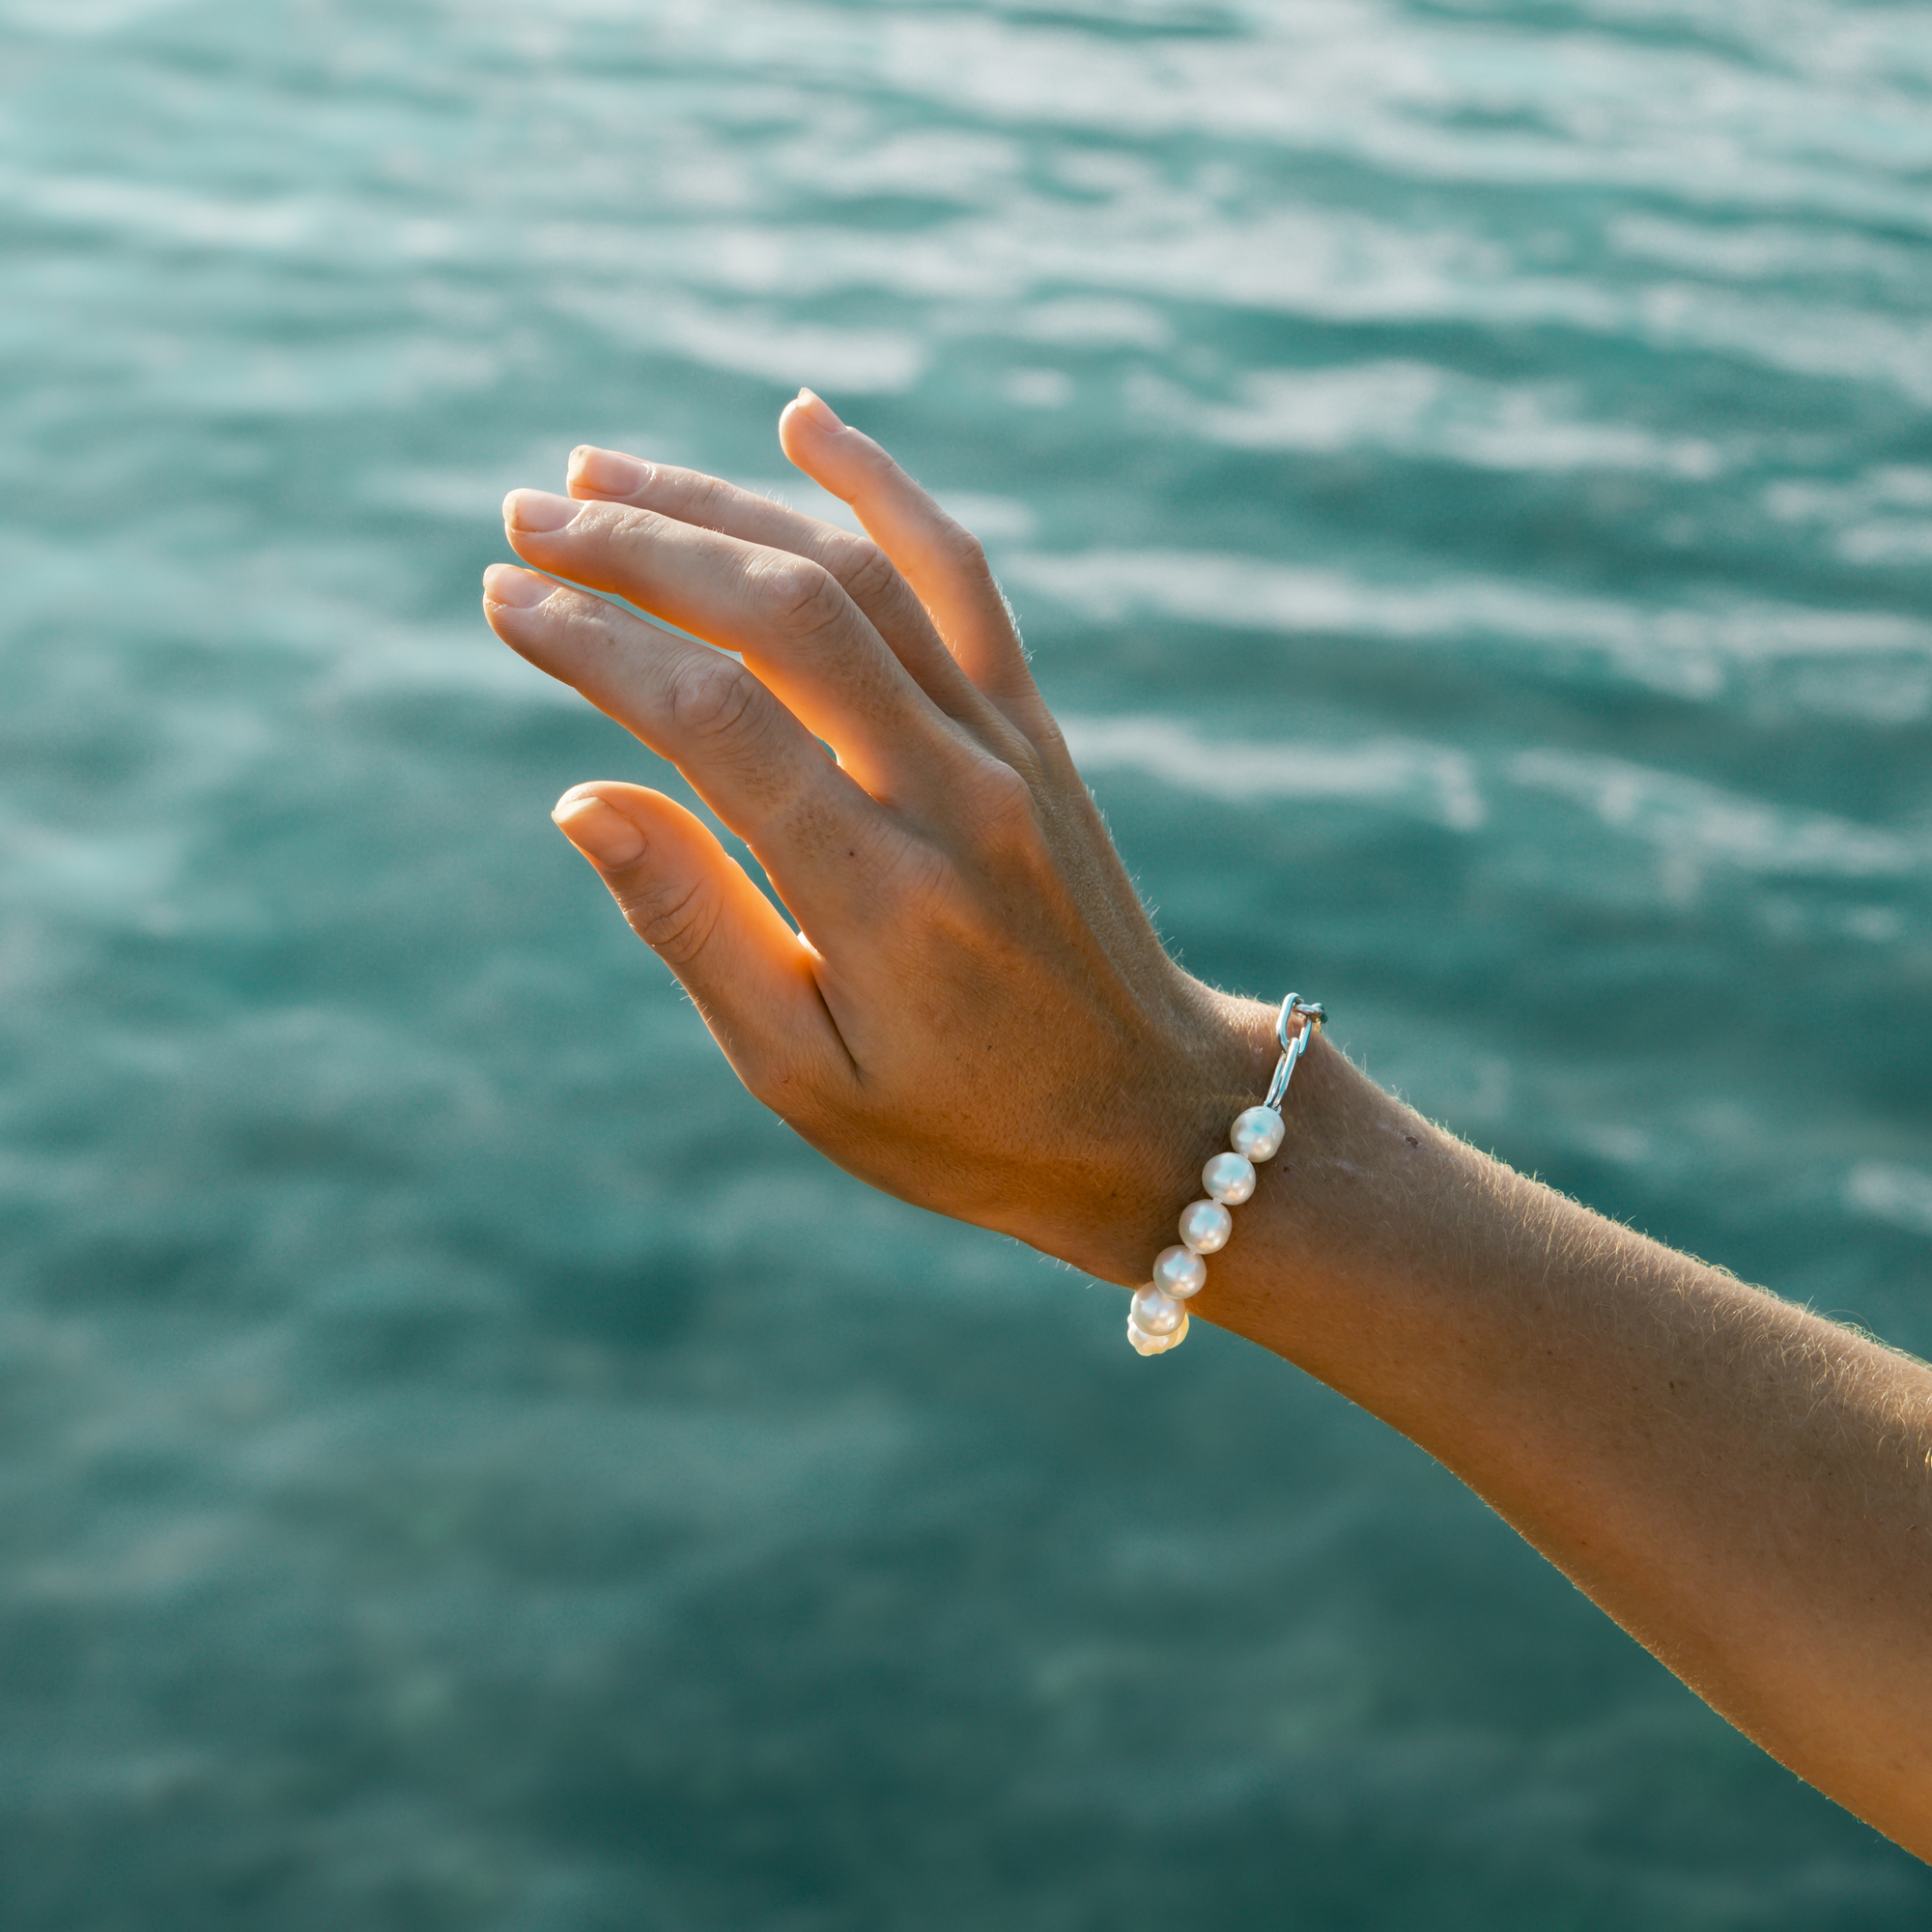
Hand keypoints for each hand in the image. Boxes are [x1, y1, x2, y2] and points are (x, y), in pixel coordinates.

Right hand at [482, 391, 1274, 1287]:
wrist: (1145, 1111)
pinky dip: (883, 488)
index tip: (504, 599)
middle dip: (641, 549)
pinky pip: (962, 574)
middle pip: (786, 612)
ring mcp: (1007, 744)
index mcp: (880, 897)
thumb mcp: (802, 1072)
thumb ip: (695, 928)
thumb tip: (580, 800)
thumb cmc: (958, 1119)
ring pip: (862, 574)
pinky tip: (804, 423)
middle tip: (527, 516)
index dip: (596, 645)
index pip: (715, 719)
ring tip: (605, 477)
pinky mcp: (1035, 726)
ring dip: (726, 508)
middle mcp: (953, 794)